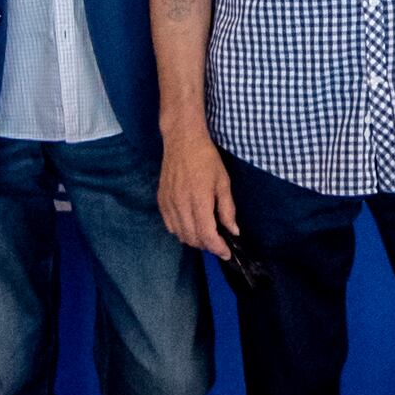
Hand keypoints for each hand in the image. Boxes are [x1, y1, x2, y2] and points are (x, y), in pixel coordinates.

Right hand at [159, 129, 238, 260]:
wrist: (182, 141)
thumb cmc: (206, 159)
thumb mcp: (224, 182)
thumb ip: (227, 209)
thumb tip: (233, 231)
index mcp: (199, 200)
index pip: (207, 235)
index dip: (218, 248)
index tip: (227, 253)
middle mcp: (181, 205)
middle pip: (193, 239)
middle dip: (207, 246)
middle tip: (219, 243)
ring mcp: (168, 204)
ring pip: (180, 235)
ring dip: (194, 240)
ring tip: (205, 235)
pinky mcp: (161, 201)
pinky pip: (170, 226)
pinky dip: (180, 231)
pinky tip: (190, 225)